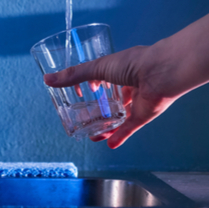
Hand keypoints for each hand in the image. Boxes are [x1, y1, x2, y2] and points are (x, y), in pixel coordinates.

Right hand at [44, 11, 208, 148]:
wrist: (161, 72)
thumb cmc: (132, 63)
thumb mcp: (98, 68)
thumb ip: (73, 76)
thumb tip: (47, 79)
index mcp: (119, 70)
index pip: (102, 80)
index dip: (91, 86)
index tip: (78, 94)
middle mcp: (128, 85)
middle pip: (110, 101)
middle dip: (97, 111)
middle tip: (82, 119)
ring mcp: (136, 101)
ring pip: (119, 116)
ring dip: (106, 126)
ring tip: (92, 135)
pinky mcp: (143, 115)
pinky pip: (130, 128)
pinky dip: (120, 136)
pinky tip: (109, 144)